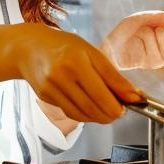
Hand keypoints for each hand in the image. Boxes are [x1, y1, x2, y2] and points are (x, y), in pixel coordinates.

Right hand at [12, 24, 141, 122]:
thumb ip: (113, 76)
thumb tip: (134, 96)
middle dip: (110, 114)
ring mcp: (51, 88)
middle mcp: (61, 75)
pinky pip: (70, 112)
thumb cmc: (64, 46)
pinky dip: (84, 114)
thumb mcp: (92, 53)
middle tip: (118, 111)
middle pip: (92, 107)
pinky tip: (90, 108)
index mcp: (77, 61)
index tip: (127, 107)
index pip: (102, 93)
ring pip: (81, 114)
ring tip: (105, 110)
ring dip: (98, 117)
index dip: (118, 105)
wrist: (30, 47)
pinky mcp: (45, 97)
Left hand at [101, 11, 163, 69]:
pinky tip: (139, 41)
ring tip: (145, 33)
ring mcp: (162, 59)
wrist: (113, 39)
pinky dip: (147, 43)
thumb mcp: (155, 17)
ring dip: (157, 38)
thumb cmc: (133, 28)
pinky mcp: (152, 65)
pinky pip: (157, 55)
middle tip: (160, 29)